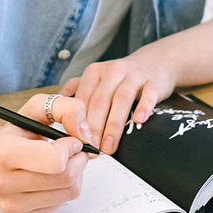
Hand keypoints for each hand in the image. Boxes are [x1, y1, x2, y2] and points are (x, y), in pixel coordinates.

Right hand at [0, 93, 90, 212]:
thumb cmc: (14, 135)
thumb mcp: (35, 110)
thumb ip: (65, 108)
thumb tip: (84, 133)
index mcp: (3, 153)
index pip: (56, 160)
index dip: (71, 147)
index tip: (69, 140)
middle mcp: (2, 182)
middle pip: (66, 178)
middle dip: (78, 160)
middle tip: (73, 151)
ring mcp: (11, 204)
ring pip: (69, 193)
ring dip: (75, 175)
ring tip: (62, 163)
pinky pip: (61, 205)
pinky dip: (63, 190)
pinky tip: (51, 178)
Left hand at [60, 44, 175, 153]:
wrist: (156, 62)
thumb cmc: (123, 77)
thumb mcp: (98, 78)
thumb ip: (78, 92)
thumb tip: (56, 113)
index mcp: (95, 72)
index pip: (83, 99)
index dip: (78, 122)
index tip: (77, 142)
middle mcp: (112, 71)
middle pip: (100, 101)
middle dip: (94, 128)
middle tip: (92, 149)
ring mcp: (134, 76)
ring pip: (122, 99)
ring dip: (114, 125)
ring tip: (109, 146)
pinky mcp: (153, 82)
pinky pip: (148, 95)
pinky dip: (143, 107)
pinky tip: (139, 121)